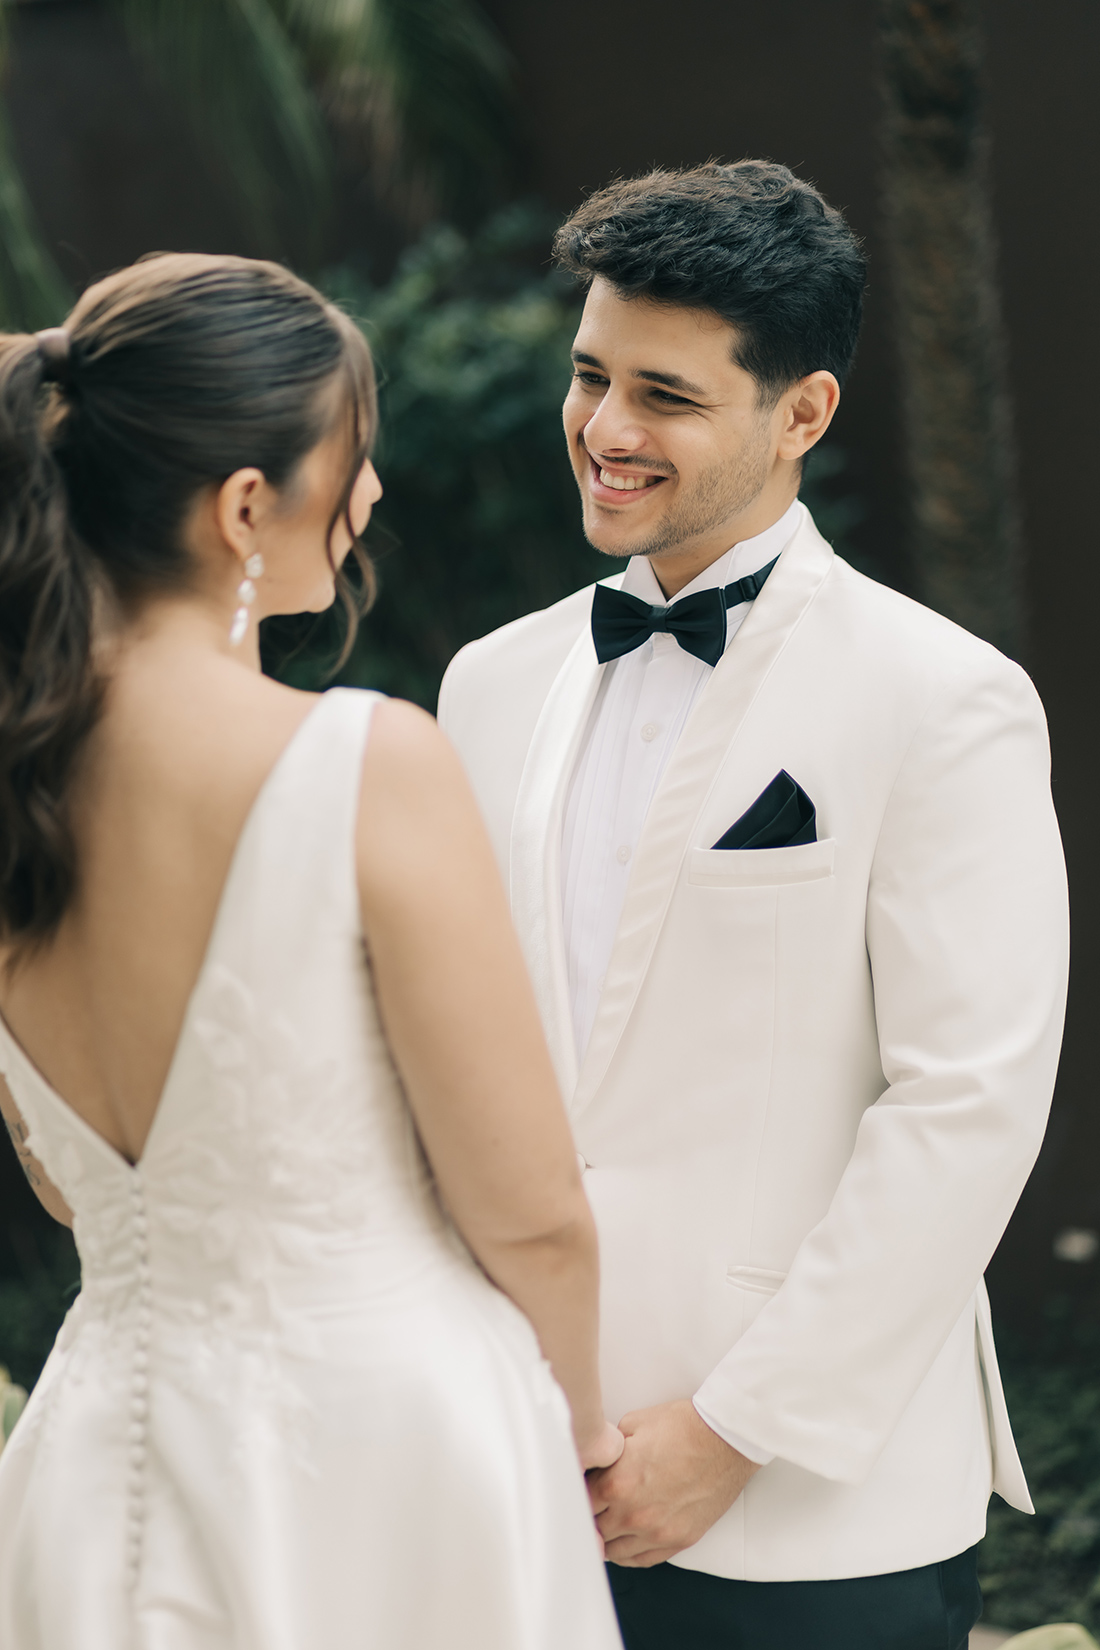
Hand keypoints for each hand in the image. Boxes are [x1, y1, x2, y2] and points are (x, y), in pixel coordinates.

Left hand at [587, 1398, 759, 1567]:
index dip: (580, 1493)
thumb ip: (610, 1451)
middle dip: (592, 1516)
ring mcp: (657, 1531)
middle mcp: (634, 1513)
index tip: (584, 1490)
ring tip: (607, 1526)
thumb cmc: (684, 1428)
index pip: (582, 1502)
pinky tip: (625, 1543)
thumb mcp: (633, 1425)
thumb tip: (598, 1461)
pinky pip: (642, 1560)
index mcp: (618, 1483)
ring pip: (615, 1552)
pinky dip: (629, 1554)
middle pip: (595, 1530)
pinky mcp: (678, 1540)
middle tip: (594, 1507)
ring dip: (608, 1539)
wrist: (724, 1439)